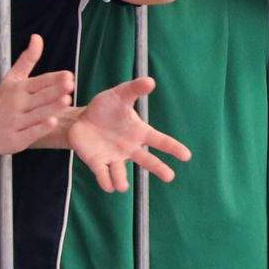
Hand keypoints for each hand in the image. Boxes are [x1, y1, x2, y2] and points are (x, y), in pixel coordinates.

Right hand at [0, 34, 76, 154]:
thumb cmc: (0, 101)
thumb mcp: (12, 79)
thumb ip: (28, 59)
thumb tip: (37, 37)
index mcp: (18, 88)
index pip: (38, 82)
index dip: (54, 79)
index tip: (68, 75)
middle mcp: (17, 104)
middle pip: (39, 97)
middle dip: (55, 91)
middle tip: (70, 85)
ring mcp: (16, 122)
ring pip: (37, 114)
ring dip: (51, 107)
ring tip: (66, 100)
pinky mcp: (16, 139)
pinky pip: (30, 133)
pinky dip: (40, 128)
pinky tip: (52, 122)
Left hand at [65, 77, 191, 192]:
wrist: (81, 119)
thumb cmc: (106, 107)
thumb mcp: (119, 95)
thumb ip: (134, 89)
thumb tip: (150, 81)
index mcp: (139, 133)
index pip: (159, 140)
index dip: (173, 147)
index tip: (187, 155)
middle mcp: (129, 148)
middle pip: (146, 160)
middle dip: (158, 168)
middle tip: (170, 176)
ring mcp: (114, 157)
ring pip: (121, 172)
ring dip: (122, 180)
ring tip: (123, 187)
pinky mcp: (97, 163)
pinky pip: (102, 173)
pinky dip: (105, 180)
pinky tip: (108, 186)